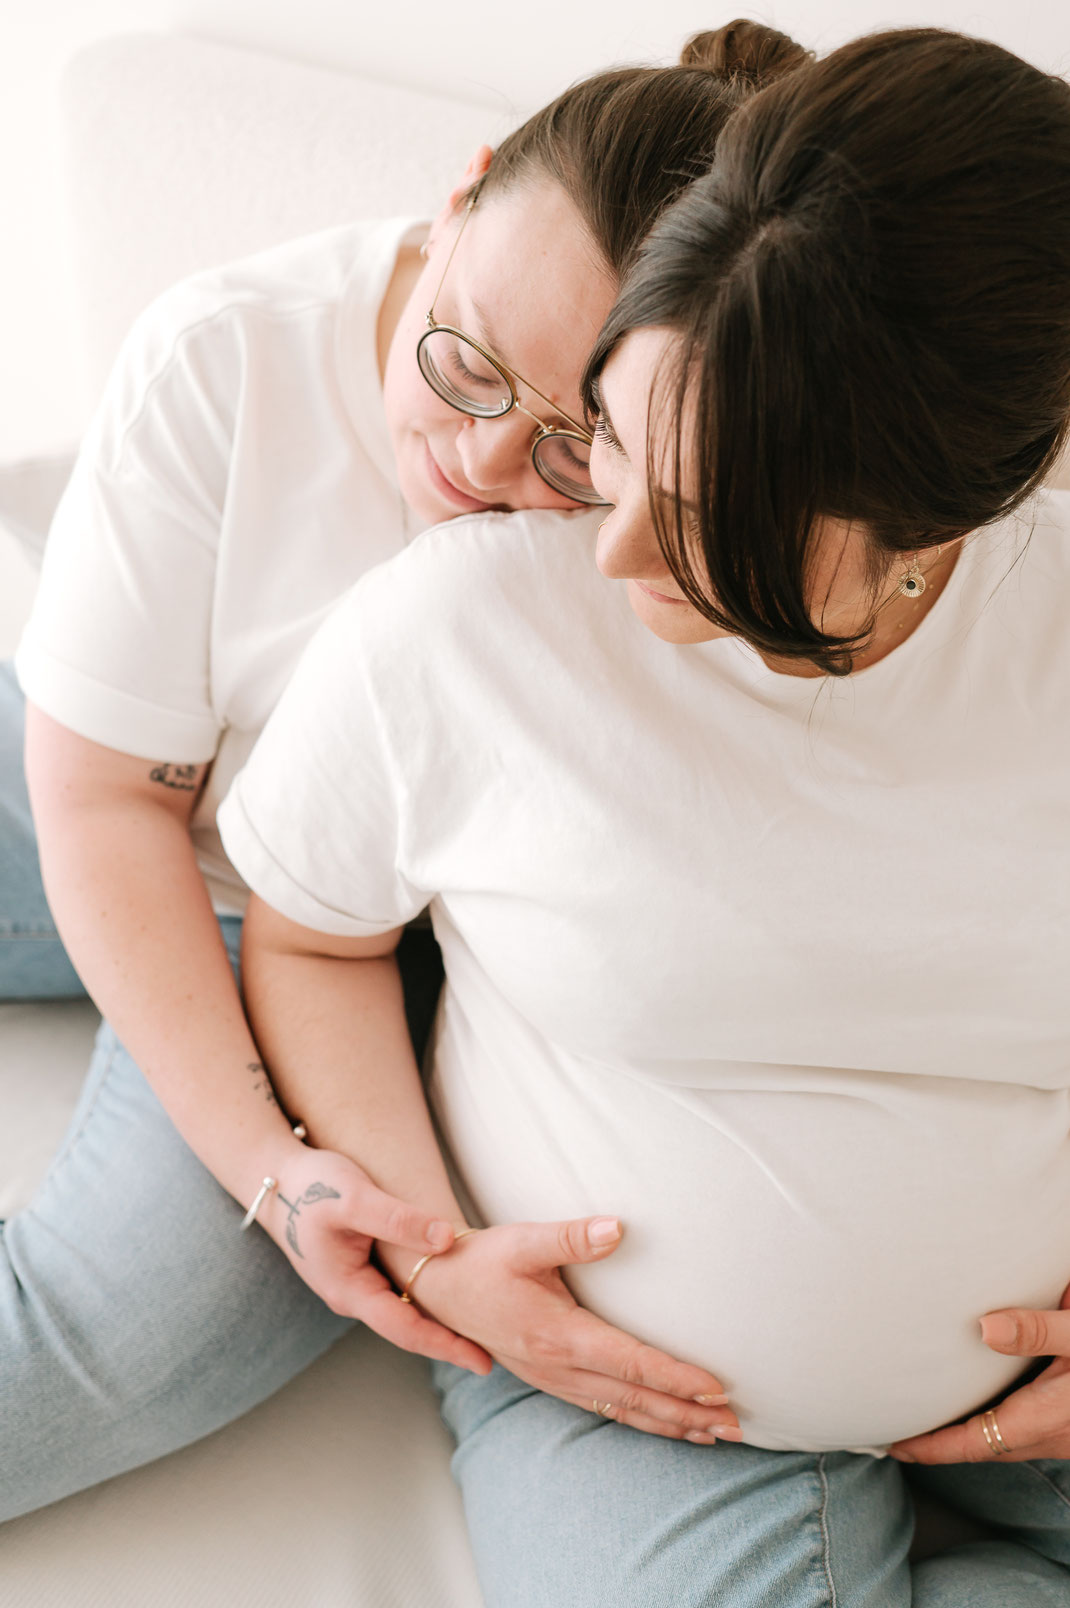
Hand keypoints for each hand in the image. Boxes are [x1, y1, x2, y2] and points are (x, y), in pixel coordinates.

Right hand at [264, 1146, 490, 1373]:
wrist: (275, 1177)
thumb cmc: (312, 1185)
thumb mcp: (356, 1197)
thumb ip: (399, 1220)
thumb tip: (446, 1241)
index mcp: (349, 1290)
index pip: (406, 1330)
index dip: (446, 1347)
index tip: (482, 1363)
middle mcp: (352, 1294)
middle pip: (407, 1328)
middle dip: (447, 1343)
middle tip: (494, 1356)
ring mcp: (355, 1282)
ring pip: (403, 1310)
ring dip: (437, 1322)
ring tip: (480, 1330)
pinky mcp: (360, 1266)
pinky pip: (397, 1291)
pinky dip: (424, 1298)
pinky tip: (448, 1293)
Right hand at [395, 1217, 740, 1442]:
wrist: (438, 1288)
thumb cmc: (482, 1260)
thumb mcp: (522, 1240)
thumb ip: (572, 1237)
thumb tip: (618, 1228)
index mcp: (558, 1336)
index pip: (631, 1364)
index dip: (677, 1378)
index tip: (718, 1388)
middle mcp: (559, 1367)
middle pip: (636, 1399)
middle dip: (689, 1414)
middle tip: (738, 1426)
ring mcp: (554, 1380)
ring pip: (623, 1412)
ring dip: (671, 1424)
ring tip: (716, 1434)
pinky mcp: (551, 1380)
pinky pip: (605, 1409)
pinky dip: (642, 1420)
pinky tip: (666, 1424)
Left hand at [891, 1279, 1069, 1463]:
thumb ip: (1039, 1330)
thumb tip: (985, 1328)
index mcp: (1044, 1419)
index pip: (975, 1443)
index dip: (932, 1447)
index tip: (895, 1446)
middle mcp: (1051, 1434)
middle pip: (984, 1445)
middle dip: (941, 1442)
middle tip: (901, 1430)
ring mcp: (1063, 1432)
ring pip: (1003, 1438)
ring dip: (968, 1430)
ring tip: (931, 1417)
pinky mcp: (1069, 1421)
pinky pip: (1024, 1427)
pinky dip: (993, 1418)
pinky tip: (982, 1400)